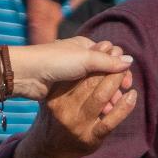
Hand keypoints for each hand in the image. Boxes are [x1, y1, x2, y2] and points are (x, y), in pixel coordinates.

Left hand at [9, 35, 133, 99]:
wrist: (26, 74)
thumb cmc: (55, 61)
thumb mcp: (85, 59)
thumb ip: (108, 61)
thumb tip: (130, 61)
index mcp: (85, 46)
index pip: (110, 56)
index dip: (120, 69)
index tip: (126, 82)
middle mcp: (80, 58)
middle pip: (104, 72)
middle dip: (114, 84)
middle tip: (120, 97)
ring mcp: (72, 73)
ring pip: (95, 85)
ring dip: (106, 95)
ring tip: (110, 108)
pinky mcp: (65, 87)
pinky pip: (85, 94)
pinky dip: (94, 100)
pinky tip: (100, 111)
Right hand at [33, 40, 137, 157]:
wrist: (50, 149)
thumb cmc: (55, 116)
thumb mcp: (53, 97)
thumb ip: (66, 81)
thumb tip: (87, 56)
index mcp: (54, 96)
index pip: (77, 73)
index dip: (94, 59)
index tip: (107, 48)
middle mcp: (64, 109)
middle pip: (90, 82)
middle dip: (108, 67)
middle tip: (120, 56)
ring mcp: (77, 124)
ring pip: (101, 97)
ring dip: (117, 82)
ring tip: (126, 73)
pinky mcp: (91, 138)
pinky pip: (111, 120)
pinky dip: (124, 106)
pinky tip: (132, 95)